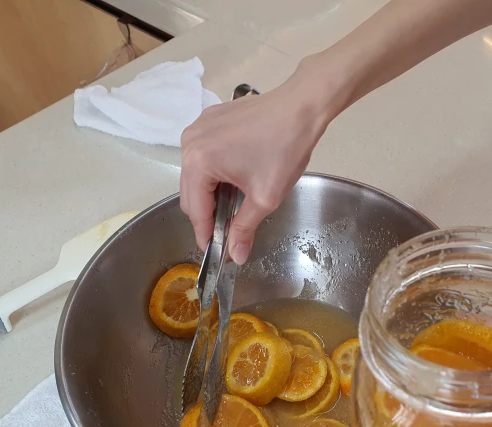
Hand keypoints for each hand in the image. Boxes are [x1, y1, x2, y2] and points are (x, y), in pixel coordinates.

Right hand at [179, 73, 329, 263]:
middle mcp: (189, 143)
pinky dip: (215, 172)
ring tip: (237, 205)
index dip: (207, 236)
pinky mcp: (209, 120)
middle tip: (231, 232)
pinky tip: (237, 178)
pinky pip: (203, 156)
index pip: (196, 211)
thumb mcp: (265, 197)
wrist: (301, 107)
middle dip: (209, 216)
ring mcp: (197, 128)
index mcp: (198, 162)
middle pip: (191, 194)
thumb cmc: (285, 147)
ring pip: (196, 176)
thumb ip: (244, 228)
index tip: (218, 253)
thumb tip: (235, 255)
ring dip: (212, 194)